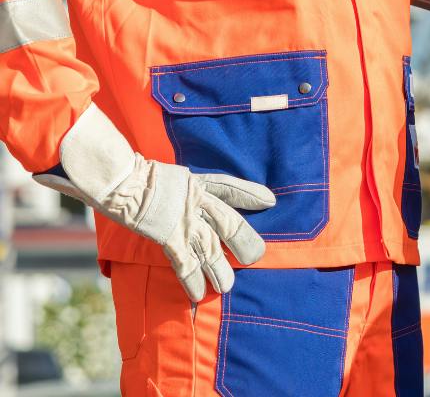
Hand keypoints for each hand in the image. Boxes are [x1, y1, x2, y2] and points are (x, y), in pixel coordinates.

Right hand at [34, 104, 274, 301]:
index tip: (269, 201)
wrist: (119, 179)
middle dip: (243, 241)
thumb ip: (178, 189)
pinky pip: (186, 263)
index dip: (249, 193)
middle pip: (229, 222)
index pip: (229, 187)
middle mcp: (196, 199)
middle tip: (257, 257)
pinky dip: (193, 279)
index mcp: (195, 182)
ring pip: (211, 247)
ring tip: (229, 286)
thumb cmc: (134, 176)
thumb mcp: (166, 177)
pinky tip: (198, 294)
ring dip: (220, 269)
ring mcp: (184, 218)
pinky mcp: (169, 235)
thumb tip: (178, 199)